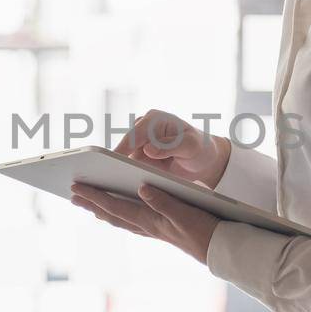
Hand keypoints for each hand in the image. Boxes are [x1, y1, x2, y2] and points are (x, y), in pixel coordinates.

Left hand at [69, 181, 220, 264]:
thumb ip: (163, 201)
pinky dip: (119, 215)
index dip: (94, 196)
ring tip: (87, 202)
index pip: (115, 206)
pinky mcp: (160, 230)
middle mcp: (147, 227)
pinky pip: (131, 221)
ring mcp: (152, 229)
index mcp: (149, 220)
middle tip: (72, 194)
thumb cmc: (205, 231)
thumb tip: (141, 188)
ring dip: (102, 210)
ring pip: (120, 219)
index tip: (76, 187)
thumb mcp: (186, 213)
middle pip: (112, 214)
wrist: (220, 250)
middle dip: (91, 203)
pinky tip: (117, 213)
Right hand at [114, 109, 230, 188]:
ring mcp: (138, 146)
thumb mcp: (190, 146)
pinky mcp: (137, 160)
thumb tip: (148, 149)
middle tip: (108, 177)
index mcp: (153, 120)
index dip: (123, 148)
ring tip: (111, 186)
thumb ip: (171, 146)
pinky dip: (125, 178)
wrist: (203, 160)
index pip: (135, 134)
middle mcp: (141, 130)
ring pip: (123, 160)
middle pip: (124, 148)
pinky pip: (127, 170)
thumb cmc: (199, 148)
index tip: (113, 160)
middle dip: (116, 162)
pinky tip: (121, 191)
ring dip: (119, 172)